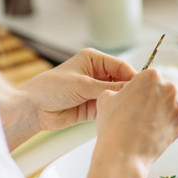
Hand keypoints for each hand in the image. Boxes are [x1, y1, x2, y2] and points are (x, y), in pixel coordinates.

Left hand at [19, 48, 137, 131]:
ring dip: (121, 103)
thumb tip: (130, 88)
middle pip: (121, 81)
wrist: (34, 109)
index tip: (143, 86)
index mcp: (93, 60)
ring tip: (133, 110)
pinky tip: (120, 117)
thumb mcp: (82, 84)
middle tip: (141, 100)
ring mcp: (94, 91)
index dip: (132, 76)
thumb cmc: (51, 88)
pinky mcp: (92, 108)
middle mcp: (96, 74)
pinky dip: (114, 112)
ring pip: (116, 96)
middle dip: (128, 90)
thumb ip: (107, 87)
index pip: (120, 66)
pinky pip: (108, 109)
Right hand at [94, 68, 177, 171]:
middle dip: (151, 100)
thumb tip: (123, 93)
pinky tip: (149, 135)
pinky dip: (162, 128)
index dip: (138, 89)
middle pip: (160, 91)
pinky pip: (171, 123)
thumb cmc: (113, 126)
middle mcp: (169, 89)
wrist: (123, 156)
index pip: (147, 78)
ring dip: (158, 114)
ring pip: (167, 107)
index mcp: (152, 77)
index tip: (132, 100)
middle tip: (136, 114)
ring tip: (141, 126)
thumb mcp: (105, 98)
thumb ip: (117, 89)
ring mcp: (177, 109)